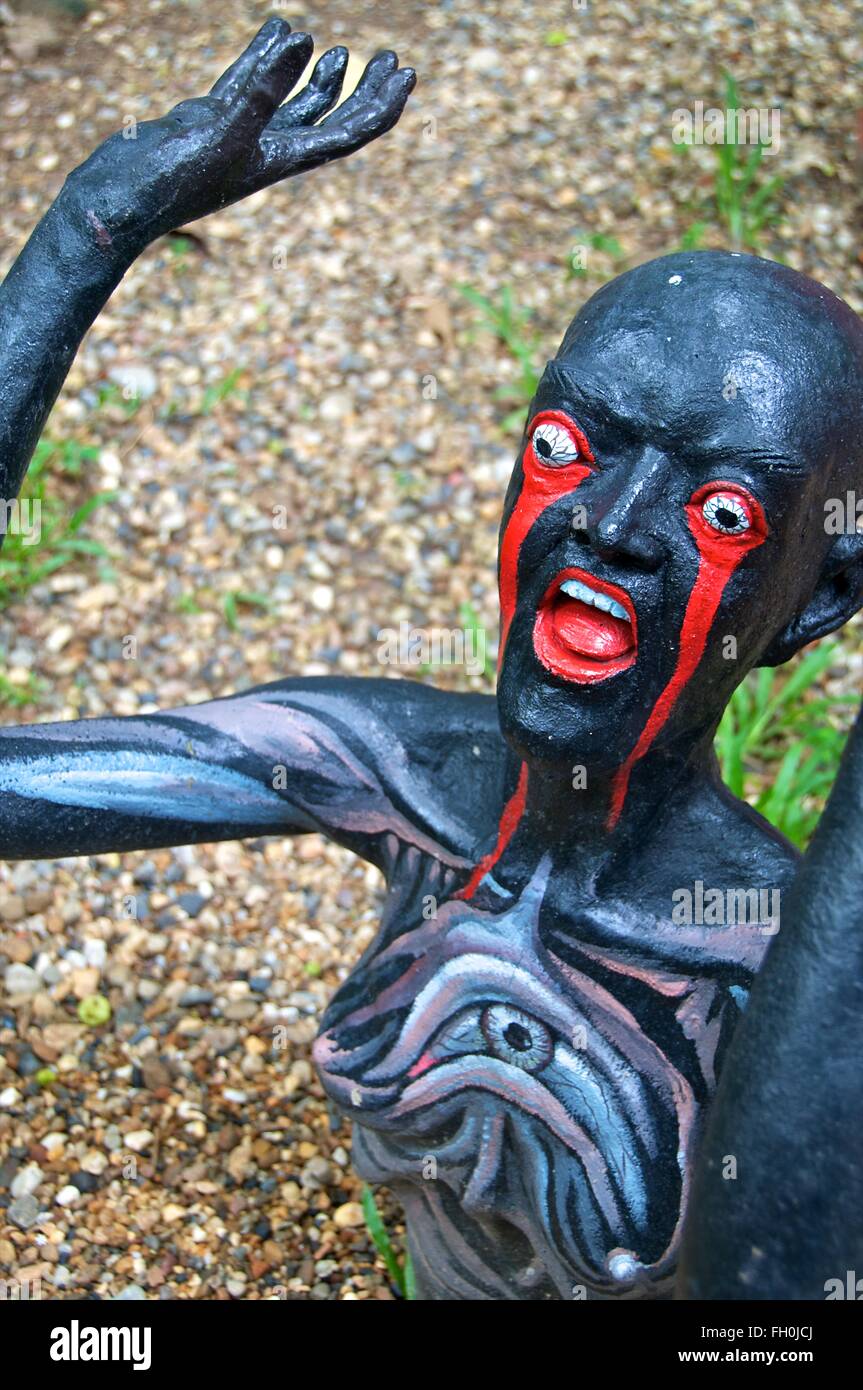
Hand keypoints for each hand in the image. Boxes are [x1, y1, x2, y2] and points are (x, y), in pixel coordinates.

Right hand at [64, 17, 415, 255]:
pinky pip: (248, 87)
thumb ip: (263, 85)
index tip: (405, 73)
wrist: (120, 201)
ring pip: (292, 105)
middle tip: (390, 59)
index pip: (348, 133)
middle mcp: (269, 151)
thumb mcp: (223, 127)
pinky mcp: (211, 122)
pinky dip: (265, 60)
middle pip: (332, 121)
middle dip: (364, 93)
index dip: (381, 105)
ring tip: (339, 50)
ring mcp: (240, 136)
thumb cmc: (172, 178)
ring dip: (320, 81)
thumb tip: (304, 40)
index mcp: (283, 161)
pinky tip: (278, 31)